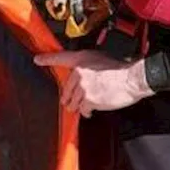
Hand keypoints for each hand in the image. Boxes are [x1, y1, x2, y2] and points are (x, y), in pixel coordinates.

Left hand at [33, 50, 154, 116]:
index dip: (47, 59)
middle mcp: (80, 72)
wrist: (132, 79)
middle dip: (71, 96)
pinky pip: (83, 110)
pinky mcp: (89, 100)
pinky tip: (93, 109)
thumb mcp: (101, 59)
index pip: (60, 58)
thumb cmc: (120, 69)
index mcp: (82, 59)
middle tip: (78, 98)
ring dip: (79, 105)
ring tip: (88, 103)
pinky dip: (87, 111)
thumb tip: (81, 76)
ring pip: (73, 101)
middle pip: (67, 89)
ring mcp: (83, 87)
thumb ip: (87, 66)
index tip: (38, 60)